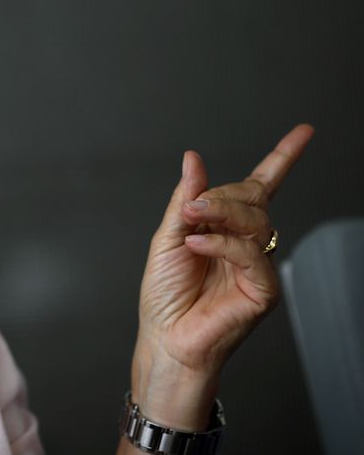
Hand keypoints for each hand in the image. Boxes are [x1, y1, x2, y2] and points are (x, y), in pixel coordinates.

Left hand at [129, 124, 313, 430]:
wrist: (164, 338)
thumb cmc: (165, 294)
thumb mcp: (168, 237)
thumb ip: (185, 199)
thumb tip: (193, 158)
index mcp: (226, 228)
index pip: (260, 186)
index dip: (283, 158)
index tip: (305, 131)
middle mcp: (246, 244)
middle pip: (252, 199)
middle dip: (221, 196)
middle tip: (191, 208)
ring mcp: (256, 267)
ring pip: (254, 221)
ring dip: (220, 212)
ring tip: (191, 220)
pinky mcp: (262, 291)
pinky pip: (250, 254)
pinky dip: (221, 244)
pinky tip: (198, 245)